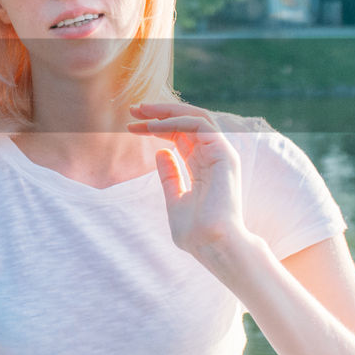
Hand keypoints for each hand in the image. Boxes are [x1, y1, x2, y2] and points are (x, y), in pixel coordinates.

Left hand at [127, 103, 255, 270]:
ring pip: (195, 117)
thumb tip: (160, 153)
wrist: (212, 245)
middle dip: (159, 113)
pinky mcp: (223, 153)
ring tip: (141, 111)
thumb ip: (170, 176)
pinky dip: (176, 121)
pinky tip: (153, 126)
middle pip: (186, 123)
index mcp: (203, 167)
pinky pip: (199, 125)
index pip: (180, 136)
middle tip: (133, 109)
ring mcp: (221, 153)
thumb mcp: (175, 200)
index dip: (156, 128)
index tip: (131, 126)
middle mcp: (213, 156)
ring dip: (167, 111)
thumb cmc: (196, 232)